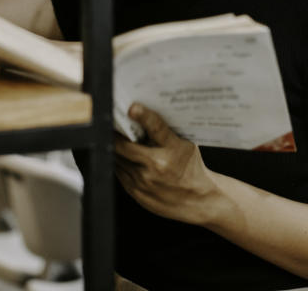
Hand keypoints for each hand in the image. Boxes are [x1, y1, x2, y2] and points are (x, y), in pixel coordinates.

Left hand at [114, 103, 223, 224]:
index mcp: (173, 150)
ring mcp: (143, 180)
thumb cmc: (190, 167)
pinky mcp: (135, 191)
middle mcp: (157, 166)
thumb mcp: (186, 145)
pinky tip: (120, 154)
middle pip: (125, 145)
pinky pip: (118, 170)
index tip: (132, 108)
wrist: (196, 200)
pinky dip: (117, 160)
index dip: (144, 116)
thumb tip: (143, 112)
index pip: (157, 128)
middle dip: (115, 132)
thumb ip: (166, 131)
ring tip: (113, 135)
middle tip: (111, 120)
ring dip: (113, 146)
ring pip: (117, 158)